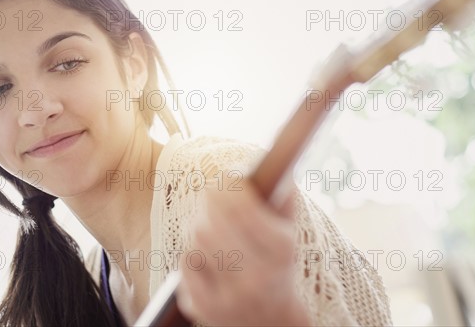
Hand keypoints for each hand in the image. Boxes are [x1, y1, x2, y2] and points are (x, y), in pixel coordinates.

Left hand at [176, 176, 310, 325]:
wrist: (269, 320)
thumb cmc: (277, 265)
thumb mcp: (289, 232)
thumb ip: (283, 197)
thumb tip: (272, 164)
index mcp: (280, 253)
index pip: (241, 208)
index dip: (231, 185)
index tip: (230, 178)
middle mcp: (255, 279)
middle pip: (212, 223)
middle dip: (212, 202)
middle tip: (216, 193)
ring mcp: (227, 297)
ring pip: (197, 238)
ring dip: (203, 225)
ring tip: (217, 228)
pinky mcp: (202, 308)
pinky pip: (185, 261)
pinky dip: (194, 251)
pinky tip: (209, 255)